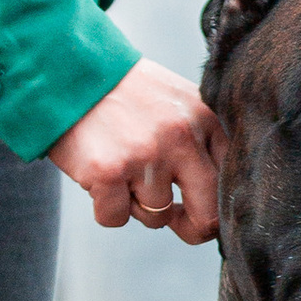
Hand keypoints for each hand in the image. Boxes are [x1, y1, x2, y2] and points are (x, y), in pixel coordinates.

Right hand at [48, 56, 222, 243]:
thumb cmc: (126, 93)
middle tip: (176, 221)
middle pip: (207, 214)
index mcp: (204, 119)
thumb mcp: (178, 102)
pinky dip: (105, 207)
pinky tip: (99, 177)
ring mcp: (144, 156)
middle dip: (193, 229)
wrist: (71, 71)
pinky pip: (115, 219)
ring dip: (137, 205)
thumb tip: (215, 204)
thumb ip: (202, 141)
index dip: (216, 203)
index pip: (229, 181)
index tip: (199, 206)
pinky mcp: (107, 172)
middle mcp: (180, 138)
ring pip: (155, 218)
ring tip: (121, 170)